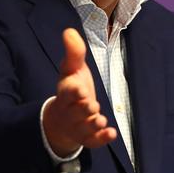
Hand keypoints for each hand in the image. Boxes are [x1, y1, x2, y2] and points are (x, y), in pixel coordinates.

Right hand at [42, 28, 116, 156]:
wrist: (62, 118)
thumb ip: (73, 52)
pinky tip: (111, 134)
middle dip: (83, 109)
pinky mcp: (86, 137)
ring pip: (83, 128)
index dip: (72, 91)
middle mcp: (70, 111)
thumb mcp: (71, 69)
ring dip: (92, 125)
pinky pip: (92, 141)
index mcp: (65, 93)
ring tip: (101, 120)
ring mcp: (77, 126)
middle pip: (75, 112)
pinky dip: (101, 139)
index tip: (79, 88)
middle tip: (92, 105)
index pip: (66, 93)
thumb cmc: (71, 89)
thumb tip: (69, 31)